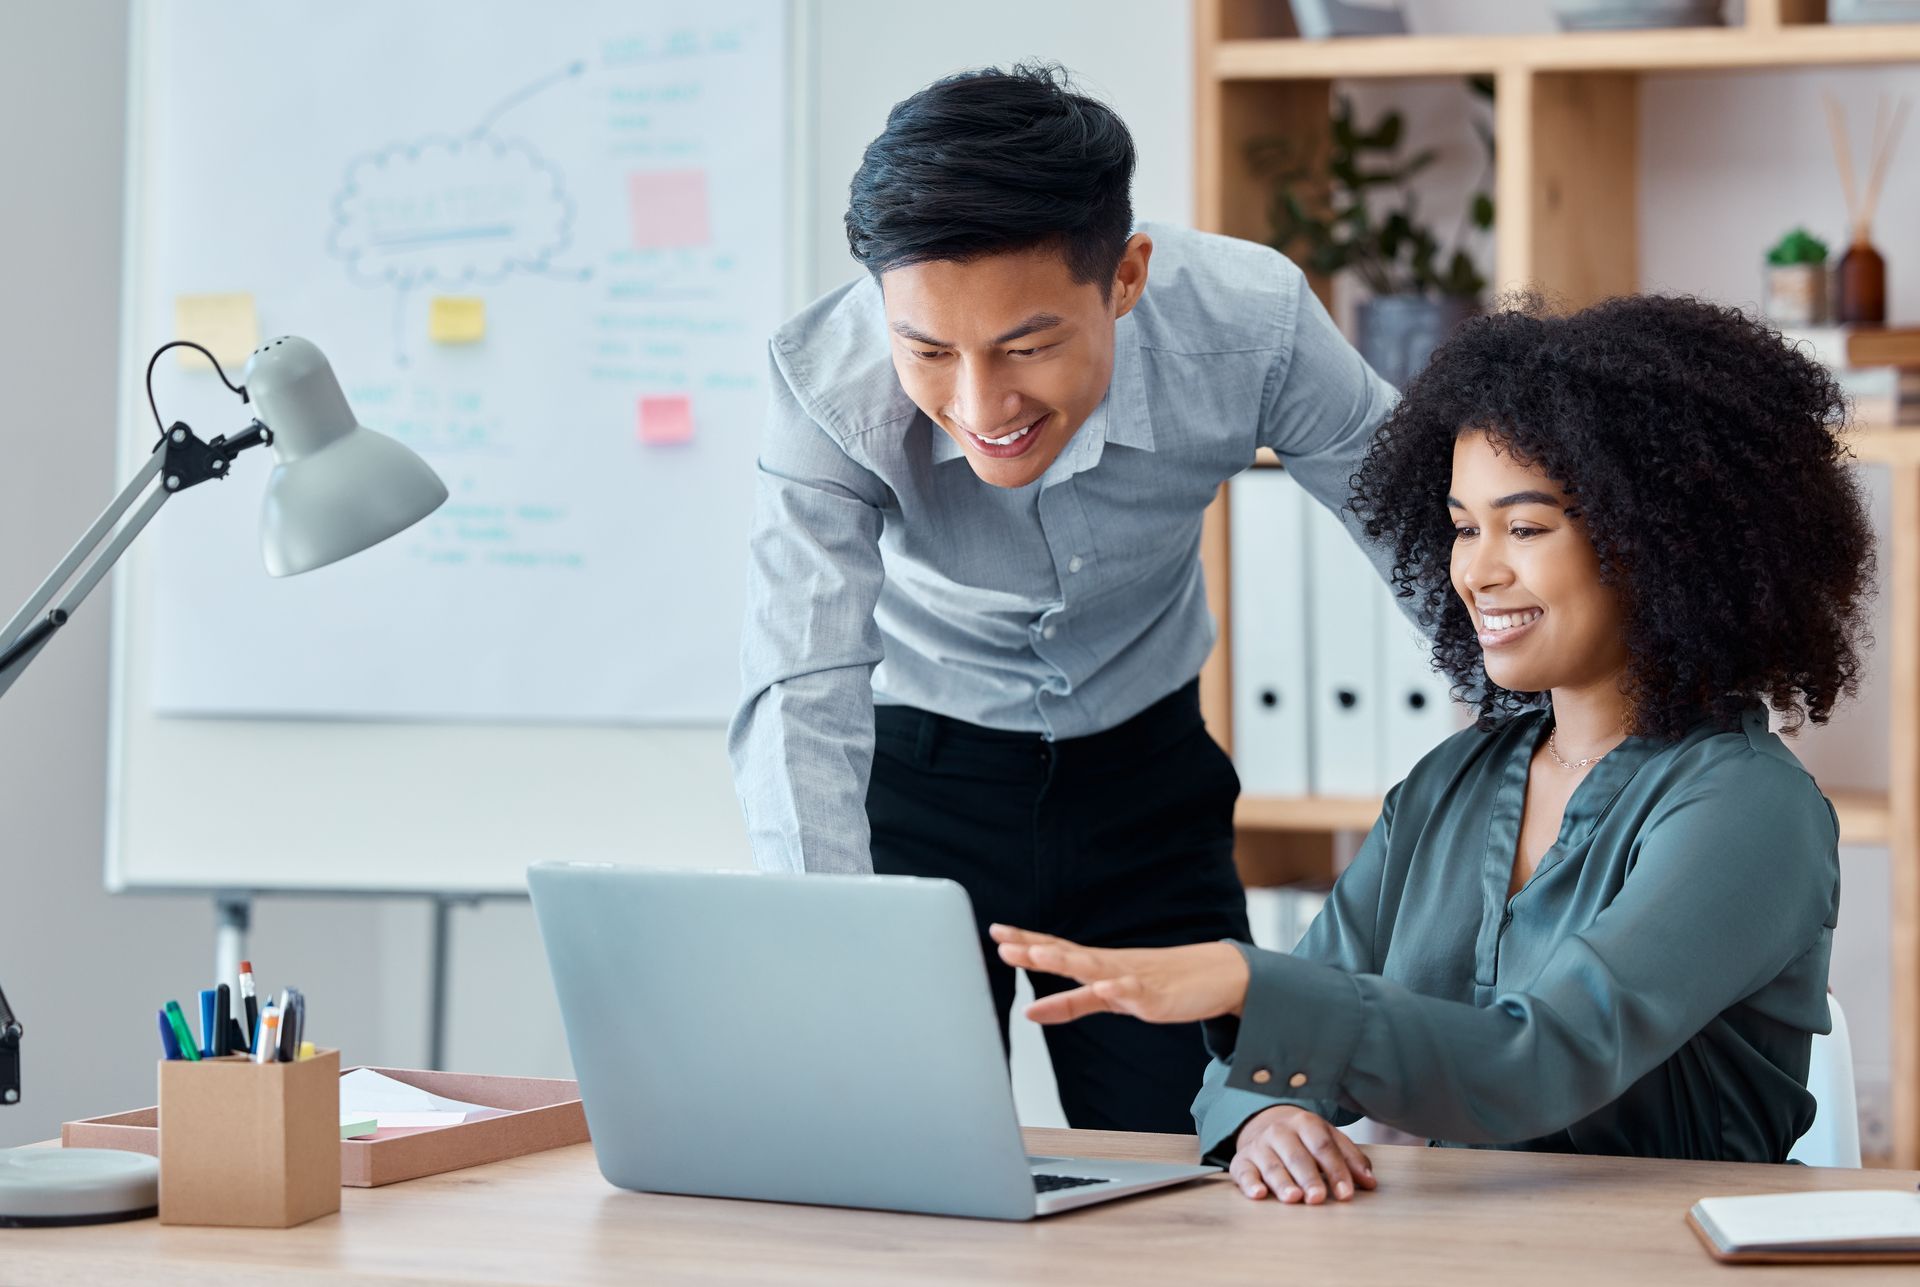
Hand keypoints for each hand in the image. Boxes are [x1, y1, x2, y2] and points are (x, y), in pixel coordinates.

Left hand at [988, 925, 1249, 1024]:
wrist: (1215, 977)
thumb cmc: (1159, 983)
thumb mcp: (1108, 996)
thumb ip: (1070, 1004)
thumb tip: (1030, 1011)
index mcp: (1098, 965)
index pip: (1056, 949)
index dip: (1026, 942)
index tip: (996, 933)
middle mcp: (1110, 965)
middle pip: (1067, 954)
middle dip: (1035, 950)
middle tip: (1004, 943)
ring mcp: (1132, 978)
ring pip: (1095, 969)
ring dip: (1066, 961)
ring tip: (1038, 956)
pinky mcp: (1155, 996)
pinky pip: (1134, 992)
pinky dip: (1119, 989)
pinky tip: (1106, 987)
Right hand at [1229, 1106, 1375, 1203]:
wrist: (1265, 1124)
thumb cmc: (1304, 1139)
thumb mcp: (1329, 1139)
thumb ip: (1350, 1159)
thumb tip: (1370, 1182)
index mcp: (1306, 1123)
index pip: (1323, 1147)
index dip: (1336, 1170)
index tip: (1346, 1194)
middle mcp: (1280, 1131)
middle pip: (1297, 1156)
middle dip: (1309, 1178)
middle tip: (1318, 1198)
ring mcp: (1259, 1146)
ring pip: (1272, 1165)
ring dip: (1282, 1182)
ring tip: (1293, 1198)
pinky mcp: (1241, 1161)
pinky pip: (1243, 1172)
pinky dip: (1249, 1183)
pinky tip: (1258, 1194)